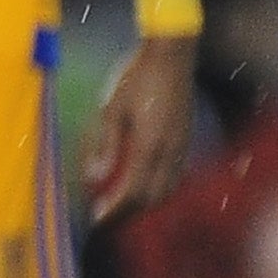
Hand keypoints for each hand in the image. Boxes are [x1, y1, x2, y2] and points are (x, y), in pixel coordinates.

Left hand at [83, 29, 198, 222]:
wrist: (171, 57)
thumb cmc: (135, 79)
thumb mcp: (111, 110)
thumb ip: (104, 146)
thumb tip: (93, 178)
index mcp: (149, 146)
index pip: (132, 191)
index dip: (114, 210)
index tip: (96, 220)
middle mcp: (169, 151)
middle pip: (151, 196)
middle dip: (128, 213)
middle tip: (104, 218)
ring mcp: (181, 146)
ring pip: (166, 189)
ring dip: (144, 203)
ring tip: (119, 207)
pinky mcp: (185, 139)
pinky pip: (174, 176)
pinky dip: (158, 189)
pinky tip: (142, 186)